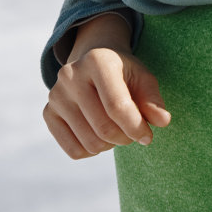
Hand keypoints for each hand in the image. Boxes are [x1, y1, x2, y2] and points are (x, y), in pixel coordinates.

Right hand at [44, 47, 171, 158]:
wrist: (93, 64)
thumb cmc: (123, 74)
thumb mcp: (143, 78)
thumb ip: (153, 100)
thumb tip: (162, 121)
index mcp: (97, 60)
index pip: (117, 106)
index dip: (136, 127)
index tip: (148, 136)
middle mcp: (70, 75)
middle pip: (104, 128)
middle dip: (126, 138)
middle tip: (132, 132)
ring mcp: (56, 95)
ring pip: (90, 143)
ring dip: (111, 145)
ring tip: (116, 130)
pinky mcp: (48, 113)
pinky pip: (74, 151)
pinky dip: (92, 151)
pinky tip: (98, 134)